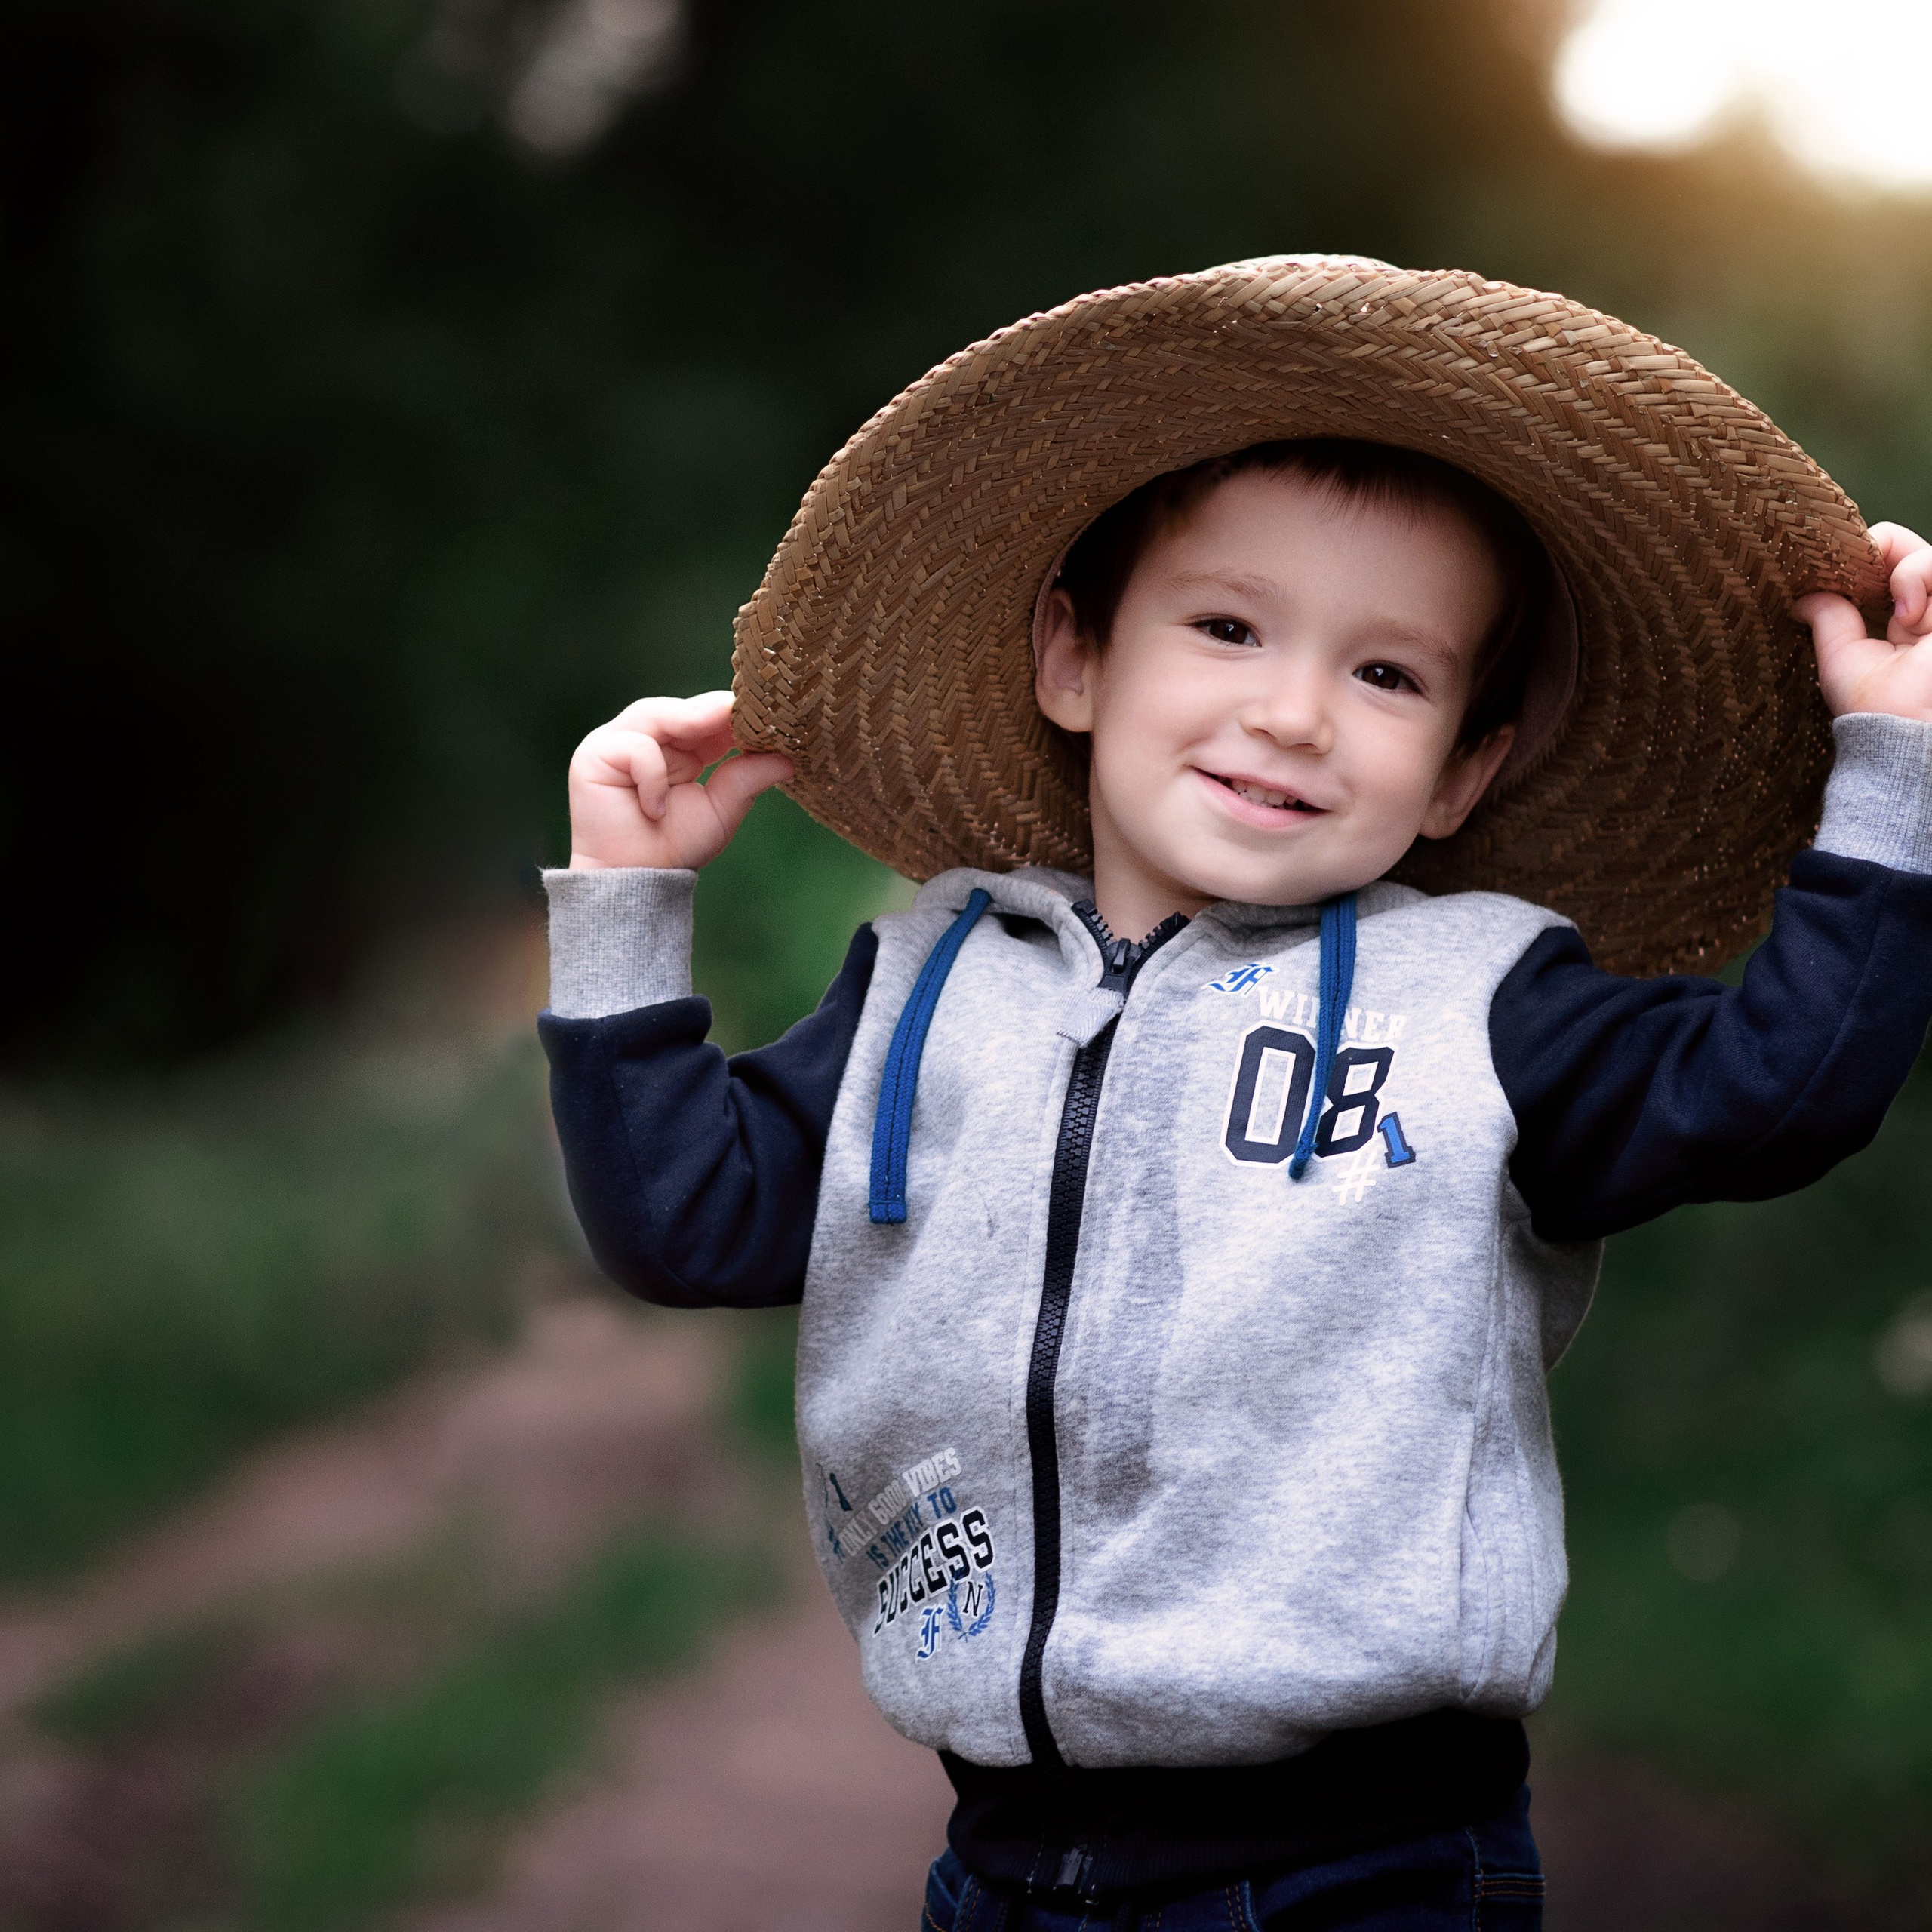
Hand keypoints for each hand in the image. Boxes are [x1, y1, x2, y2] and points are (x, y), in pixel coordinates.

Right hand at [567, 690, 792, 870]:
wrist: (635, 880)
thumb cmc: (674, 846)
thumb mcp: (720, 809)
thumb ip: (746, 779)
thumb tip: (788, 760)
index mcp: (681, 748)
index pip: (707, 718)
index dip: (733, 714)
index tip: (768, 713)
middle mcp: (650, 739)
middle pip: (682, 709)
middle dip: (715, 710)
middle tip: (750, 709)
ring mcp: (619, 742)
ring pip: (657, 713)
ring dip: (690, 723)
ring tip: (723, 733)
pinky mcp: (595, 754)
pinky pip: (636, 746)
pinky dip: (653, 775)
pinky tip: (658, 808)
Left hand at [1797, 524, 1931, 722]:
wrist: (1906, 732)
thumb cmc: (1876, 707)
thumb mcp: (1842, 656)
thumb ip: (1829, 618)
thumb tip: (1801, 597)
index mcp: (1905, 622)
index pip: (1892, 565)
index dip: (1869, 557)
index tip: (1840, 569)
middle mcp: (1930, 611)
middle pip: (1912, 550)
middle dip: (1885, 552)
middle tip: (1862, 574)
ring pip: (1930, 554)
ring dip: (1908, 574)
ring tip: (1899, 616)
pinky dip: (1921, 577)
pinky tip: (1910, 618)